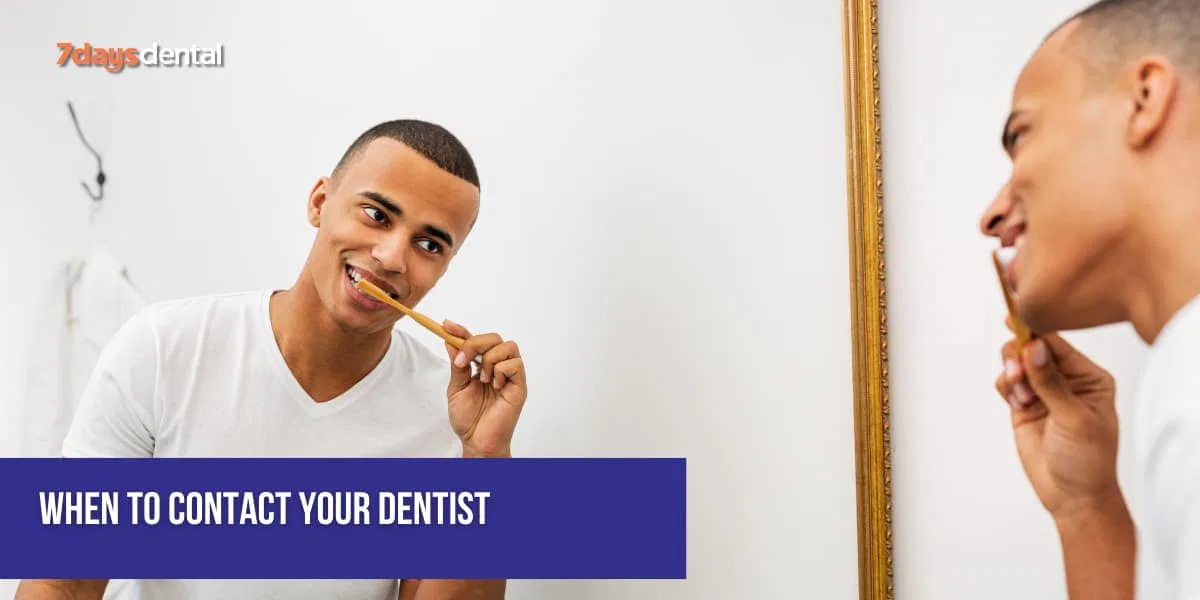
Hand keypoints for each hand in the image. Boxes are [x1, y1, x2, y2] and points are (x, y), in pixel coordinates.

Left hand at [442, 321, 526, 457]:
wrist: (476, 440)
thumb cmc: (468, 419)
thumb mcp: (456, 388)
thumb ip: (457, 365)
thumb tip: (450, 341)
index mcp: (481, 366)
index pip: (475, 341)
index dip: (461, 331)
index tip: (446, 325)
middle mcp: (498, 366)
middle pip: (494, 337)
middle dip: (474, 343)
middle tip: (462, 362)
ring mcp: (510, 375)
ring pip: (508, 346)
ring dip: (490, 359)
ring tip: (483, 379)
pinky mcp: (519, 385)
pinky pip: (515, 364)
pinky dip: (501, 371)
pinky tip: (495, 387)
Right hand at [994, 318, 1122, 518]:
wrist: (1073, 496)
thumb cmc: (1088, 460)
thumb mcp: (1075, 419)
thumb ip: (1051, 383)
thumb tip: (1034, 347)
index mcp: (1089, 377)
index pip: (1058, 345)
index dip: (1035, 332)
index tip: (1014, 322)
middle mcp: (1066, 379)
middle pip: (1032, 348)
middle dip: (1019, 357)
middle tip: (1016, 373)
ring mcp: (1043, 392)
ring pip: (1015, 363)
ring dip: (1012, 374)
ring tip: (1021, 397)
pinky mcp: (1024, 405)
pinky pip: (1006, 383)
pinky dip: (1006, 389)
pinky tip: (1019, 406)